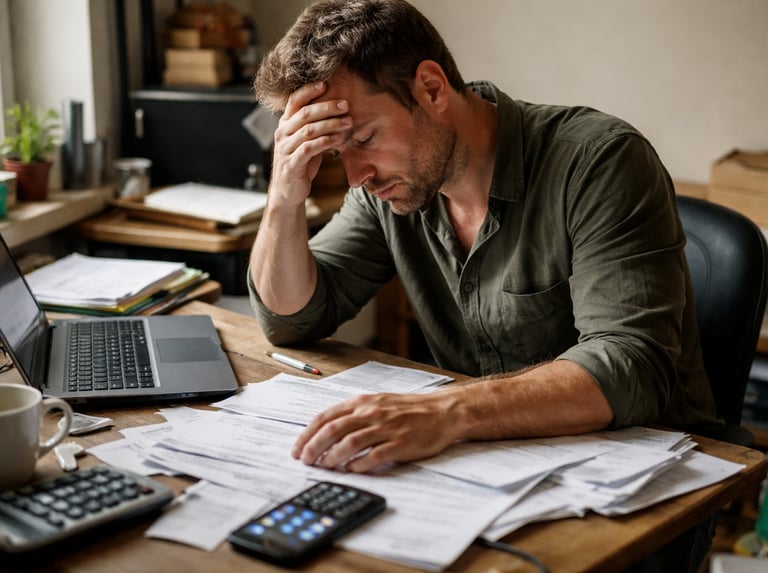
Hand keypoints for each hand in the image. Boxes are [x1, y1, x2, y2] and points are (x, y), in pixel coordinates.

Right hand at [270, 82, 351, 205]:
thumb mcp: (308, 142)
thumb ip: (316, 128)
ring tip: (348, 122)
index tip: (326, 84)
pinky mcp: (291, 164)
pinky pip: (309, 148)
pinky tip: (338, 139)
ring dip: (331, 124)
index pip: (294, 101)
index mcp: (285, 125)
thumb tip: (337, 111)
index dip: (308, 90)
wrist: (288, 192)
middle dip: (327, 107)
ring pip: (309, 130)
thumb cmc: (301, 165)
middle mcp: (282, 134)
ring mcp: (285, 149)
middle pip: (305, 114)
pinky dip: (325, 142)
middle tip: (346, 105)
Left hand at [292, 392, 459, 472]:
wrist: (443, 411)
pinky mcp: (400, 444)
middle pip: (333, 430)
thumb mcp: (378, 402)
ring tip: (324, 467)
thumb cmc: (410, 409)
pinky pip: (374, 456)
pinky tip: (351, 471)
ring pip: (349, 443)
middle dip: (313, 447)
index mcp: (363, 403)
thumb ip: (354, 413)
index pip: (326, 417)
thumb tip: (327, 430)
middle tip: (305, 461)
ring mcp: (386, 428)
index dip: (307, 434)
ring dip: (332, 457)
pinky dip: (359, 465)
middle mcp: (372, 413)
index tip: (297, 448)